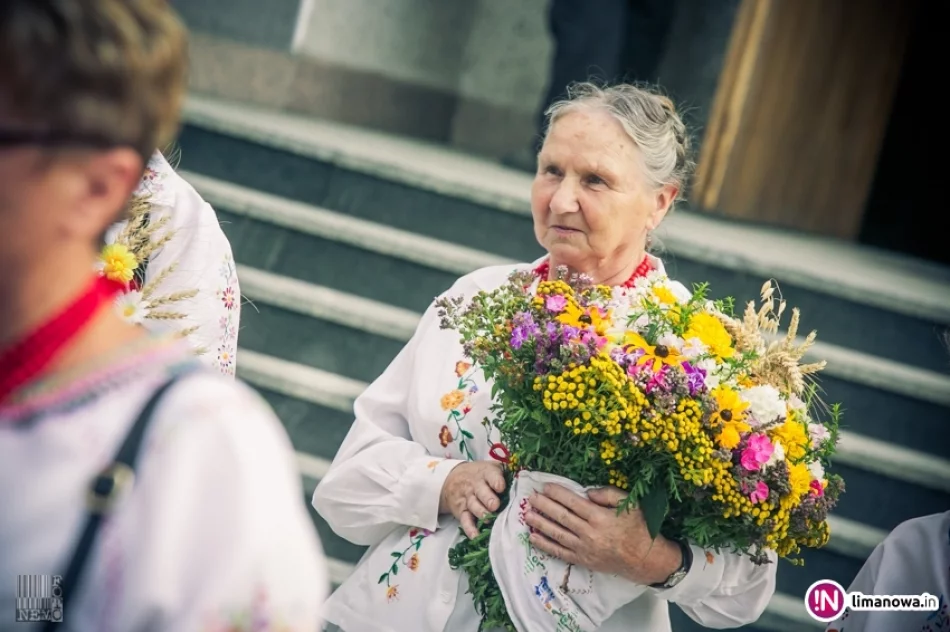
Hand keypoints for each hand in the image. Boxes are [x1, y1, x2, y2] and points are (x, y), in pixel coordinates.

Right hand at [439, 461, 505, 538]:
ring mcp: (468, 499)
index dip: (496, 481)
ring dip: (481, 513)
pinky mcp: (461, 511)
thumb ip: (506, 472)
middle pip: (481, 492)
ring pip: (474, 506)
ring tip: (488, 519)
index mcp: (486, 473)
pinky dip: (470, 529)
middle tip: (495, 506)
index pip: (491, 475)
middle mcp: (476, 485)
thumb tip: (526, 478)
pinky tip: (475, 535)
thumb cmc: (480, 474)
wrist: (453, 477)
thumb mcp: (491, 467)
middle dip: (488, 499)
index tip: (501, 487)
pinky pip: (465, 520)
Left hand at [524, 484, 681, 585]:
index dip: (557, 493)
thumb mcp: (629, 505)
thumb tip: (586, 492)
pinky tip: (533, 538)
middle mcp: (589, 533)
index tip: (545, 486)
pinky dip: (545, 545)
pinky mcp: (583, 561)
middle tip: (530, 497)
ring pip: (557, 534)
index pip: (573, 502)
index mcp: (600, 517)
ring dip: (540, 523)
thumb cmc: (638, 528)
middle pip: (561, 517)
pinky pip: (560, 552)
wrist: (645, 559)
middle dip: (544, 506)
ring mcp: (584, 549)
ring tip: (527, 514)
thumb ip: (608, 494)